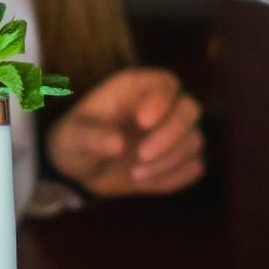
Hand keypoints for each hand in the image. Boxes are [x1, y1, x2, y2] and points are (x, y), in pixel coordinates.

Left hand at [47, 68, 203, 197]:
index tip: (143, 122)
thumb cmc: (74, 140)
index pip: (167, 83)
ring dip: (168, 161)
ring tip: (135, 175)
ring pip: (194, 140)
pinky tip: (146, 184)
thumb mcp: (73, 137)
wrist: (79, 171)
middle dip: (171, 134)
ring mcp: (173, 133)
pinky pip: (194, 166)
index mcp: (136, 89)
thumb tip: (119, 144)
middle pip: (190, 109)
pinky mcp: (177, 159)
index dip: (162, 101)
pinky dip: (174, 178)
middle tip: (141, 156)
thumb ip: (93, 136)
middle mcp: (161, 106)